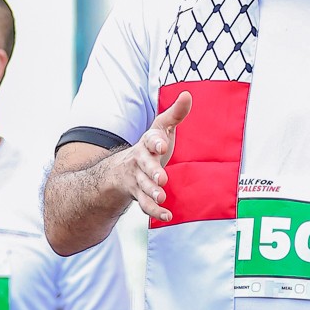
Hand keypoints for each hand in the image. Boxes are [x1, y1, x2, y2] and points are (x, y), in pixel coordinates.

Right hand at [112, 92, 192, 222]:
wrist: (121, 170)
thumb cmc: (151, 147)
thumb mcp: (160, 129)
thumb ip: (175, 114)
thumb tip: (187, 94)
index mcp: (148, 143)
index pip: (150, 140)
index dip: (156, 142)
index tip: (163, 145)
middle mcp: (140, 160)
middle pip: (145, 165)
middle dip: (152, 171)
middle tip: (162, 178)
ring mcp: (138, 179)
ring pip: (143, 186)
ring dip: (152, 192)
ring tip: (161, 197)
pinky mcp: (139, 195)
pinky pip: (145, 204)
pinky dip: (155, 211)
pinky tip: (167, 215)